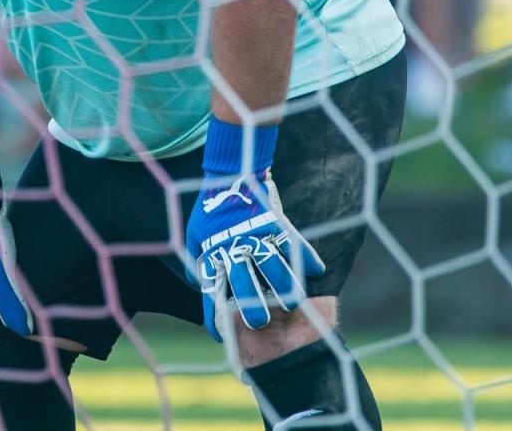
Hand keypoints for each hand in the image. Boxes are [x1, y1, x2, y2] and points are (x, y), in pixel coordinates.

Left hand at [186, 119, 324, 339]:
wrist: (228, 173)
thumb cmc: (209, 208)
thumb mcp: (193, 234)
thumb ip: (196, 260)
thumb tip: (197, 284)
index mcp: (214, 253)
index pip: (213, 292)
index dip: (217, 318)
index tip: (223, 339)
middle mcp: (235, 248)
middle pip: (244, 283)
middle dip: (252, 306)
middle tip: (261, 323)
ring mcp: (256, 235)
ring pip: (273, 267)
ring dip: (284, 287)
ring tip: (293, 303)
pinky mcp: (275, 222)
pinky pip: (294, 243)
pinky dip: (308, 257)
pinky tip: (318, 271)